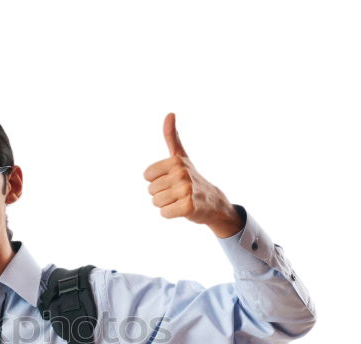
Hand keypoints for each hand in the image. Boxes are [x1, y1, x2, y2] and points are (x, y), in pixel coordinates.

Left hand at [143, 113, 243, 237]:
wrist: (213, 202)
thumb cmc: (192, 178)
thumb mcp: (181, 156)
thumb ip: (171, 137)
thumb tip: (170, 113)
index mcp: (176, 161)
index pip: (147, 176)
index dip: (157, 180)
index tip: (172, 179)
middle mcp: (181, 173)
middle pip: (151, 190)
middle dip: (162, 194)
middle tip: (178, 192)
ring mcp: (186, 190)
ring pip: (156, 202)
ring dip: (166, 204)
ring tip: (180, 200)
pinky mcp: (188, 207)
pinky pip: (164, 213)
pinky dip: (171, 214)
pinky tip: (183, 209)